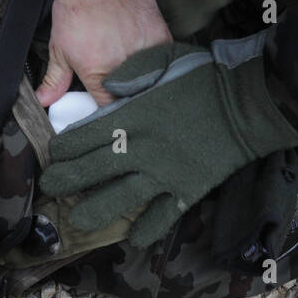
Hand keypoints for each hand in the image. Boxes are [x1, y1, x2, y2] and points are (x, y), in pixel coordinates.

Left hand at [36, 0, 171, 107]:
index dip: (110, 110)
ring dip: (147, 80)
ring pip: (153, 79)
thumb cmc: (76, 9)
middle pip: (134, 97)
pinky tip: (151, 58)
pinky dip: (160, 62)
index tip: (110, 103)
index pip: (110, 108)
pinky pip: (166, 59)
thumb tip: (44, 101)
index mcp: (98, 75)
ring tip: (138, 73)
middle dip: (129, 96)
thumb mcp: (59, 47)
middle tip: (124, 88)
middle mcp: (124, 67)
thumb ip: (55, 79)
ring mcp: (146, 51)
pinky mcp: (160, 36)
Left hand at [38, 36, 297, 247]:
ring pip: (120, 200)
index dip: (65, 149)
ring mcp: (164, 173)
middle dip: (66, 181)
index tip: (54, 155)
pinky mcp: (187, 189)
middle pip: (93, 171)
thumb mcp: (162, 59)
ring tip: (78, 221)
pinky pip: (162, 216)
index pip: (86, 136)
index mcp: (133, 115)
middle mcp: (141, 148)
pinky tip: (133, 239)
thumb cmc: (205, 76)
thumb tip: (109, 86)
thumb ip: (131, 72)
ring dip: (95, 212)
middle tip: (50, 187)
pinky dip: (147, 230)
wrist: (248, 102)